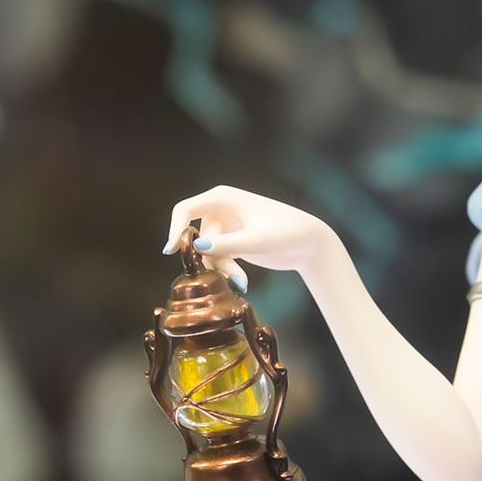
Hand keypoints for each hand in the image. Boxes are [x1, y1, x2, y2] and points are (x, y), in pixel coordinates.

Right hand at [164, 185, 336, 291]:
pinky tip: (242, 283)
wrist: (310, 242)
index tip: (171, 252)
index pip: (185, 209)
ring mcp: (226, 226)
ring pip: (208, 253)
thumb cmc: (287, 232)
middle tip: (235, 280)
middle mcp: (219, 209)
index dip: (175, 229)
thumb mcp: (257, 240)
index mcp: (222, 197)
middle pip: (198, 238)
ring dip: (222, 270)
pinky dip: (226, 272)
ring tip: (243, 283)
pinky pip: (217, 259)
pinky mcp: (233, 242)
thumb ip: (228, 244)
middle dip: (213, 261)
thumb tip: (197, 248)